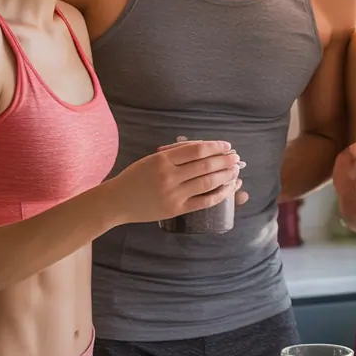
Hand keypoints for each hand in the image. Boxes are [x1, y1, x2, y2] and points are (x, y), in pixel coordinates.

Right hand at [112, 140, 243, 223]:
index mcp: (163, 159)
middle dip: (225, 160)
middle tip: (237, 158)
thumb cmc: (135, 177)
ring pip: (207, 182)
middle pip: (205, 165)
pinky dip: (219, 194)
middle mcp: (169, 175)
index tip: (227, 146)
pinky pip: (203, 201)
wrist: (118, 201)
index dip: (215, 147)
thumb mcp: (152, 159)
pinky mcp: (176, 209)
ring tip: (235, 171)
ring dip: (225, 176)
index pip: (196, 150)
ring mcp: (173, 193)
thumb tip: (204, 150)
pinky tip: (228, 188)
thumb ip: (175, 155)